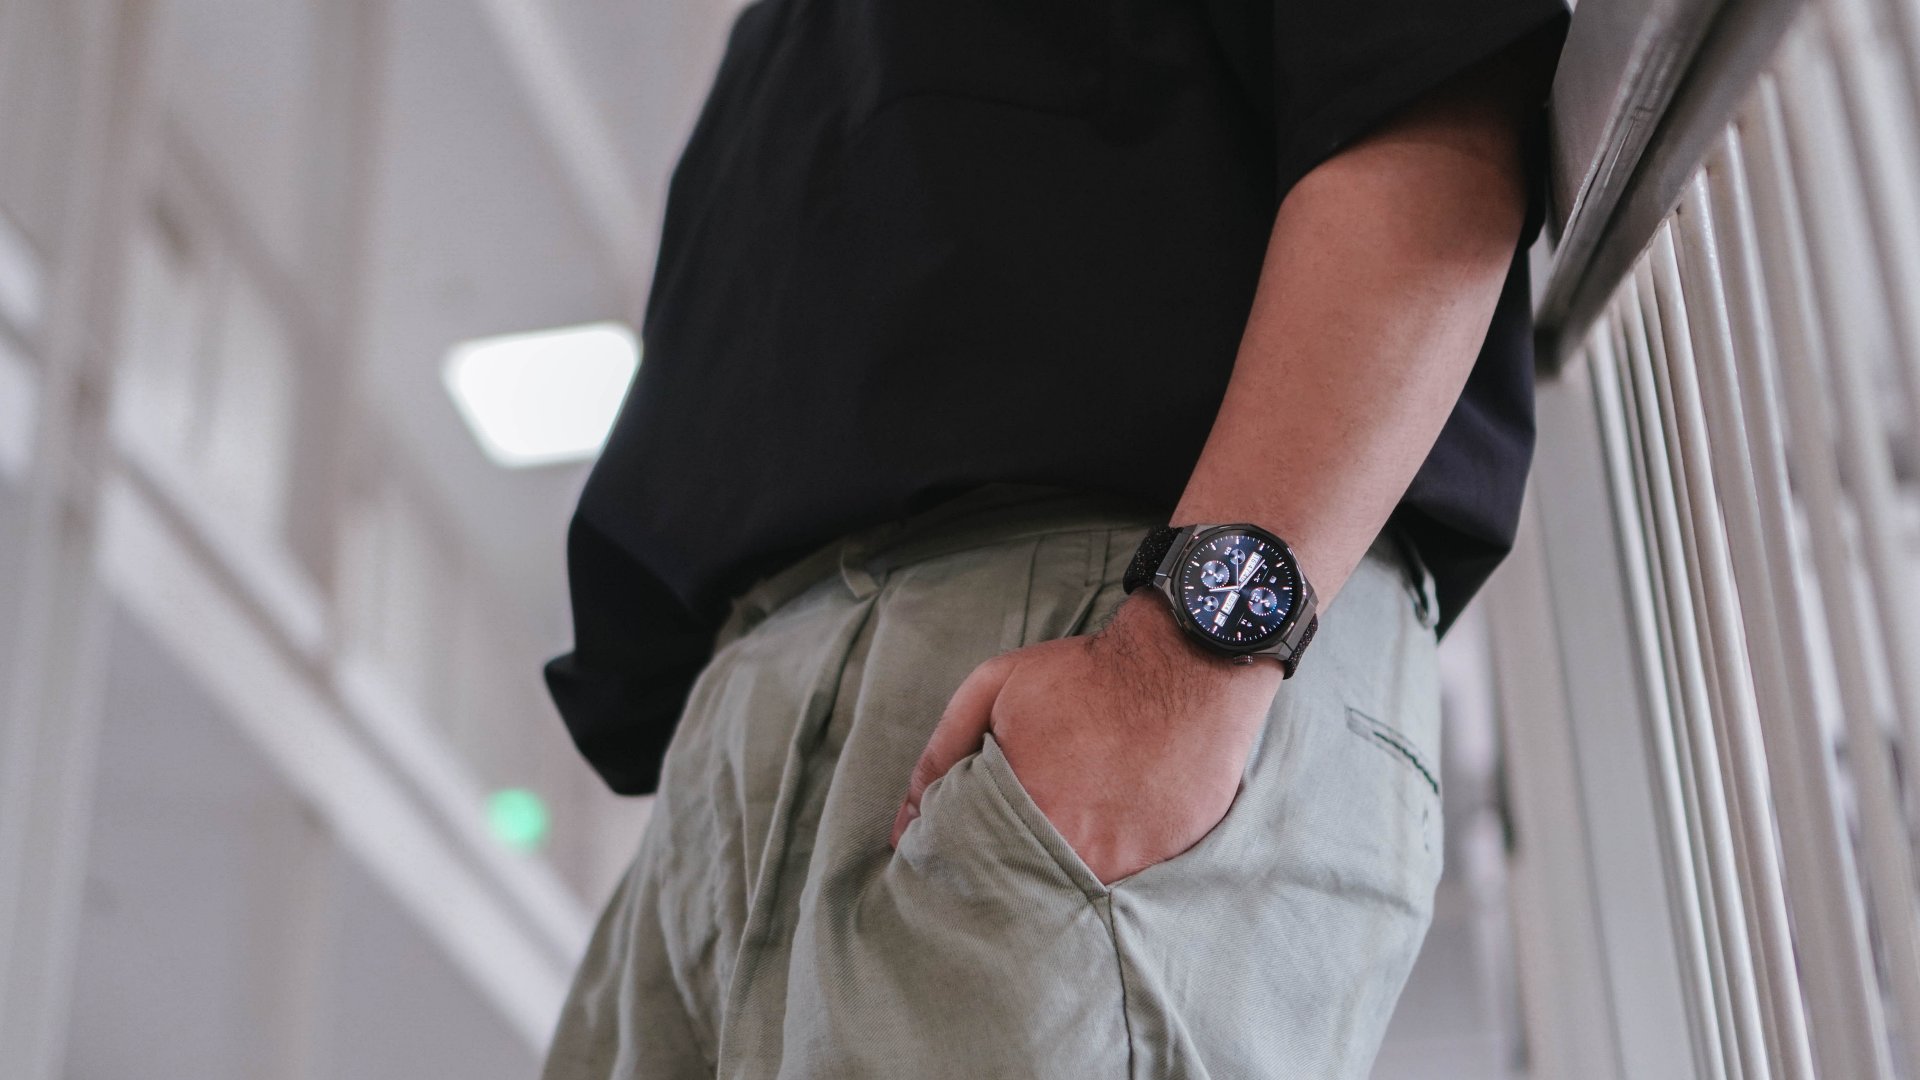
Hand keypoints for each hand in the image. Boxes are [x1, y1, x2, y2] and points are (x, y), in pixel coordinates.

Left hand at [889, 591, 1282, 883]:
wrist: (1183, 667)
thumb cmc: (1083, 675)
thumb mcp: (993, 690)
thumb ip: (942, 754)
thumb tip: (903, 822)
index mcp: (1021, 812)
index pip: (968, 867)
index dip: (961, 856)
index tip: (963, 841)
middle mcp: (1071, 851)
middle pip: (1017, 885)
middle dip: (1006, 865)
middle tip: (1019, 824)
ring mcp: (1123, 864)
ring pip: (1069, 888)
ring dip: (1057, 867)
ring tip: (1067, 818)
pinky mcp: (1163, 862)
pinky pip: (1121, 881)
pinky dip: (1107, 860)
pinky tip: (1107, 821)